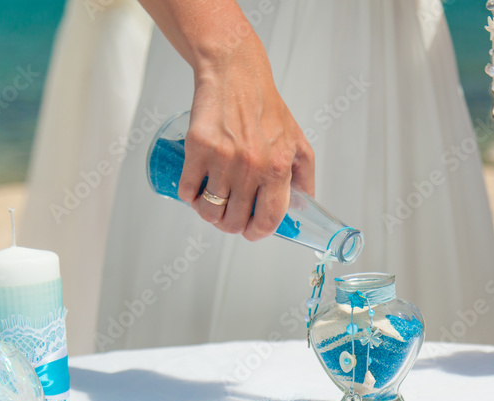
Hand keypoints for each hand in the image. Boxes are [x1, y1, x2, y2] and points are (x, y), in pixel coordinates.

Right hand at [140, 0, 314, 239]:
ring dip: (208, 214)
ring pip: (209, 210)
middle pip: (235, 220)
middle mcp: (252, 166)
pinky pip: (187, 190)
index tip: (251, 231)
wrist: (235, 74)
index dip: (258, 232)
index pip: (269, 219)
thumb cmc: (266, 106)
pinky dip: (189, 197)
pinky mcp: (197, 148)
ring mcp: (223, 158)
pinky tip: (194, 190)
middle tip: (228, 217)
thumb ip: (305, 176)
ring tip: (210, 205)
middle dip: (230, 225)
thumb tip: (306, 206)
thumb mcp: (297, 140)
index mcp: (278, 167)